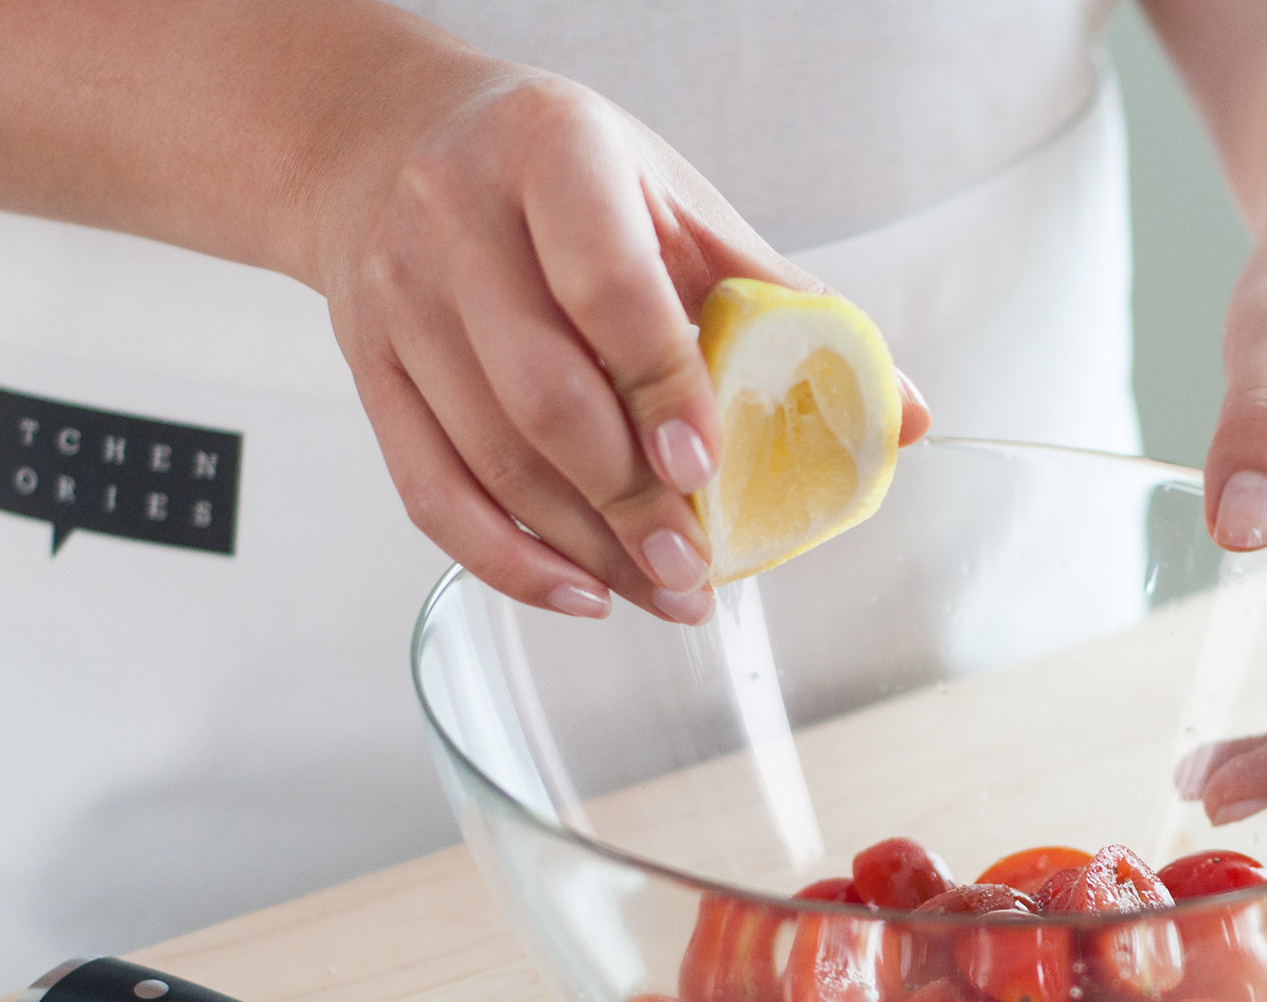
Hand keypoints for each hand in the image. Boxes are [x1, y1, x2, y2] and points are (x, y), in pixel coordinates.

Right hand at [313, 65, 928, 623]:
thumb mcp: (670, 200)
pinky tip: (578, 592)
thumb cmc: (556, 174)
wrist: (388, 141)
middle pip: (542, 396)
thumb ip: (779, 301)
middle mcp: (453, 220)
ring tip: (663, 593)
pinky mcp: (365, 368)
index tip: (707, 470)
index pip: (608, 288)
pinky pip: (429, 491)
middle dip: (628, 501)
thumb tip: (900, 414)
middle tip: (696, 566)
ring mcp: (398, 299)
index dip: (663, 390)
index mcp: (550, 152)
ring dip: (584, 548)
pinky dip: (504, 560)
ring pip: (490, 458)